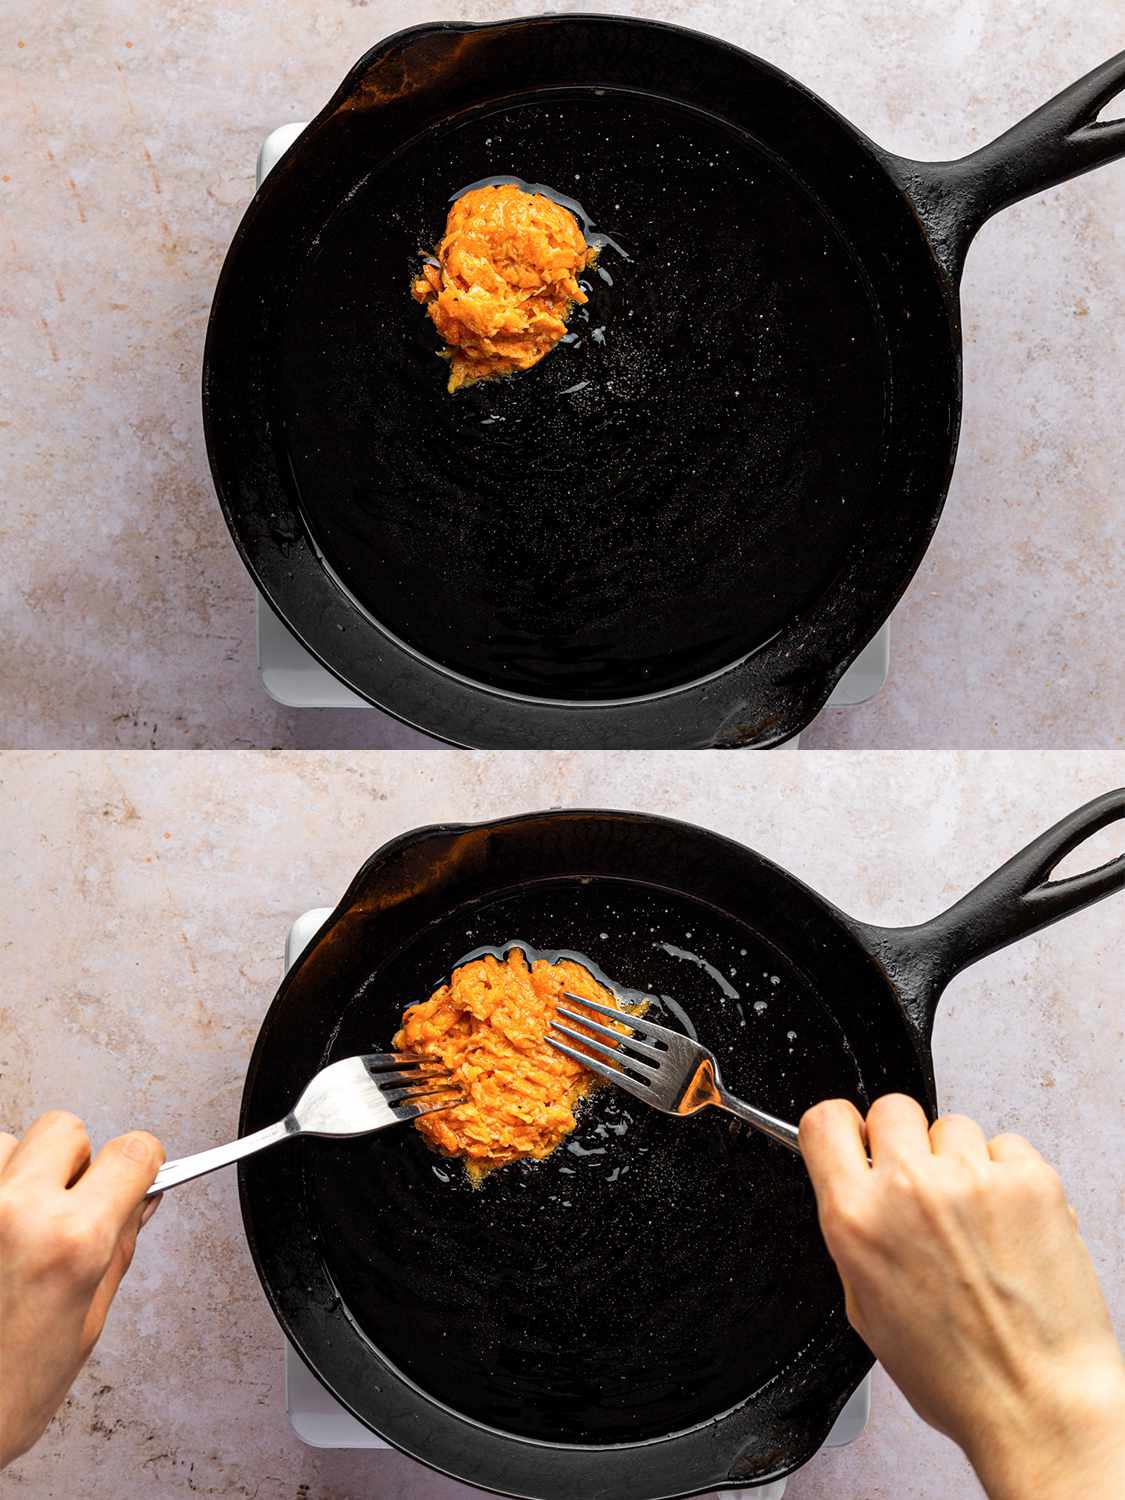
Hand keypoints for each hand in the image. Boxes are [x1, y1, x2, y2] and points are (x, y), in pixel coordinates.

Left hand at [0, 1111, 163, 1468]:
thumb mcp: (82, 1329)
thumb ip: (115, 1251)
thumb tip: (139, 1201)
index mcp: (71, 1241)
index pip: (133, 1152)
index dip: (142, 1163)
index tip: (136, 1173)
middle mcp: (16, 1210)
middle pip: (65, 1129)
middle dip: (74, 1162)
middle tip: (66, 1208)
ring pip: (8, 1142)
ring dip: (16, 1174)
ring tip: (11, 1231)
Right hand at [800, 1095, 1124, 1499]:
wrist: (1039, 1401)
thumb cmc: (958, 1375)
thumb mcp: (866, 1308)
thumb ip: (855, 1235)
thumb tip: (856, 1190)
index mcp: (856, 1219)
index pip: (825, 1121)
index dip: (841, 1126)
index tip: (855, 1136)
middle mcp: (908, 1188)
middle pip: (892, 1108)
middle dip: (903, 1141)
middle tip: (921, 1185)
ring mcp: (971, 1178)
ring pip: (953, 1127)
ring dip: (959, 1162)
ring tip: (975, 1221)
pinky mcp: (1029, 1179)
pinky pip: (1007, 1147)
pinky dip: (1008, 1176)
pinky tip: (1010, 1224)